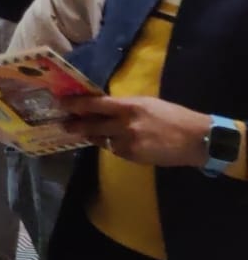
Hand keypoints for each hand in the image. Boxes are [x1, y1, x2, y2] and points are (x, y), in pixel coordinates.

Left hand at [61, 95, 214, 167]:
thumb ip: (125, 105)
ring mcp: (128, 142)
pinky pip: (114, 149)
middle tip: (62, 122)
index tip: (62, 102)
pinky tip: (108, 141)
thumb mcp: (148, 103)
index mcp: (130, 106)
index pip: (96, 104)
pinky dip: (109, 144)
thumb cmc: (174, 116)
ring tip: (80, 132)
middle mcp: (125, 124)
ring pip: (100, 138)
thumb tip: (104, 105)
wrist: (196, 140)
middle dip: (75, 124)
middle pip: (92, 124)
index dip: (76, 104)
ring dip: (90, 135)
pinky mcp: (132, 156)